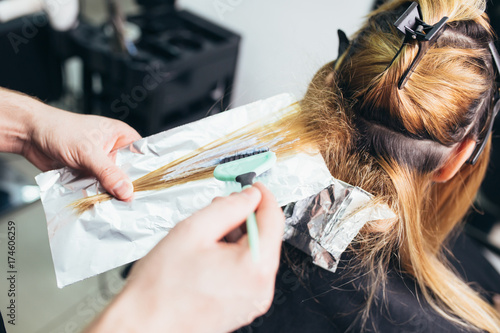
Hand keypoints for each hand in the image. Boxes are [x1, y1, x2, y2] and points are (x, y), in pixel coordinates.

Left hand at [23, 103, 140, 200]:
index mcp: (123, 137)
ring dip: (111, 194)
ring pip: (114, 184)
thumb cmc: (60, 130)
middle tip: (132, 204)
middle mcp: (115, 151)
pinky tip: (101, 204)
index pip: (143, 158)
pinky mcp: (89, 175)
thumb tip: (126, 191)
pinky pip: (99, 189)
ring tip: (117, 207)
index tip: (149, 191)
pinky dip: (98, 196)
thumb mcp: (88, 151)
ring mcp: (102, 164)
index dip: (146, 174)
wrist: (31, 135)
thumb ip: (108, 172)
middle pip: (130, 174)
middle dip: (127, 188)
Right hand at [87, 183, 284, 332]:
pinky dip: (234, 256)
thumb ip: (228, 207)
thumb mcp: (194, 230)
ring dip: (237, 236)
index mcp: (255, 267)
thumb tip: (250, 196)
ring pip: (255, 255)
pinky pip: (247, 273)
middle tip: (221, 205)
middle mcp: (260, 288)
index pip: (273, 219)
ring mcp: (252, 301)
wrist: (143, 327)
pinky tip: (209, 253)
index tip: (252, 186)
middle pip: (266, 237)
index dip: (262, 196)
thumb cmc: (161, 288)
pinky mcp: (242, 308)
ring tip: (207, 233)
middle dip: (245, 217)